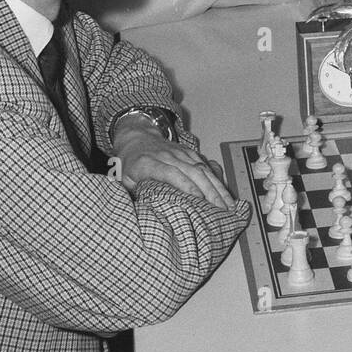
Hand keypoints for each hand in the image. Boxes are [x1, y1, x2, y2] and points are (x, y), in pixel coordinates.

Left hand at [113, 131, 237, 209]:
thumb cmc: (130, 163)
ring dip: (218, 187)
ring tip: (229, 206)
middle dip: (210, 191)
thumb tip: (140, 215)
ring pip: (203, 169)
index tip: (198, 200)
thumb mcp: (123, 179)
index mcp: (149, 163)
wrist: (137, 137)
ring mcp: (181, 153)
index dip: (186, 186)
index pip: (171, 173)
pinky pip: (206, 166)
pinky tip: (225, 194)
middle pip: (193, 172)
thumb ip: (132, 195)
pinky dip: (217, 180)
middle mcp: (168, 156)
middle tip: (221, 210)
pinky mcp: (190, 153)